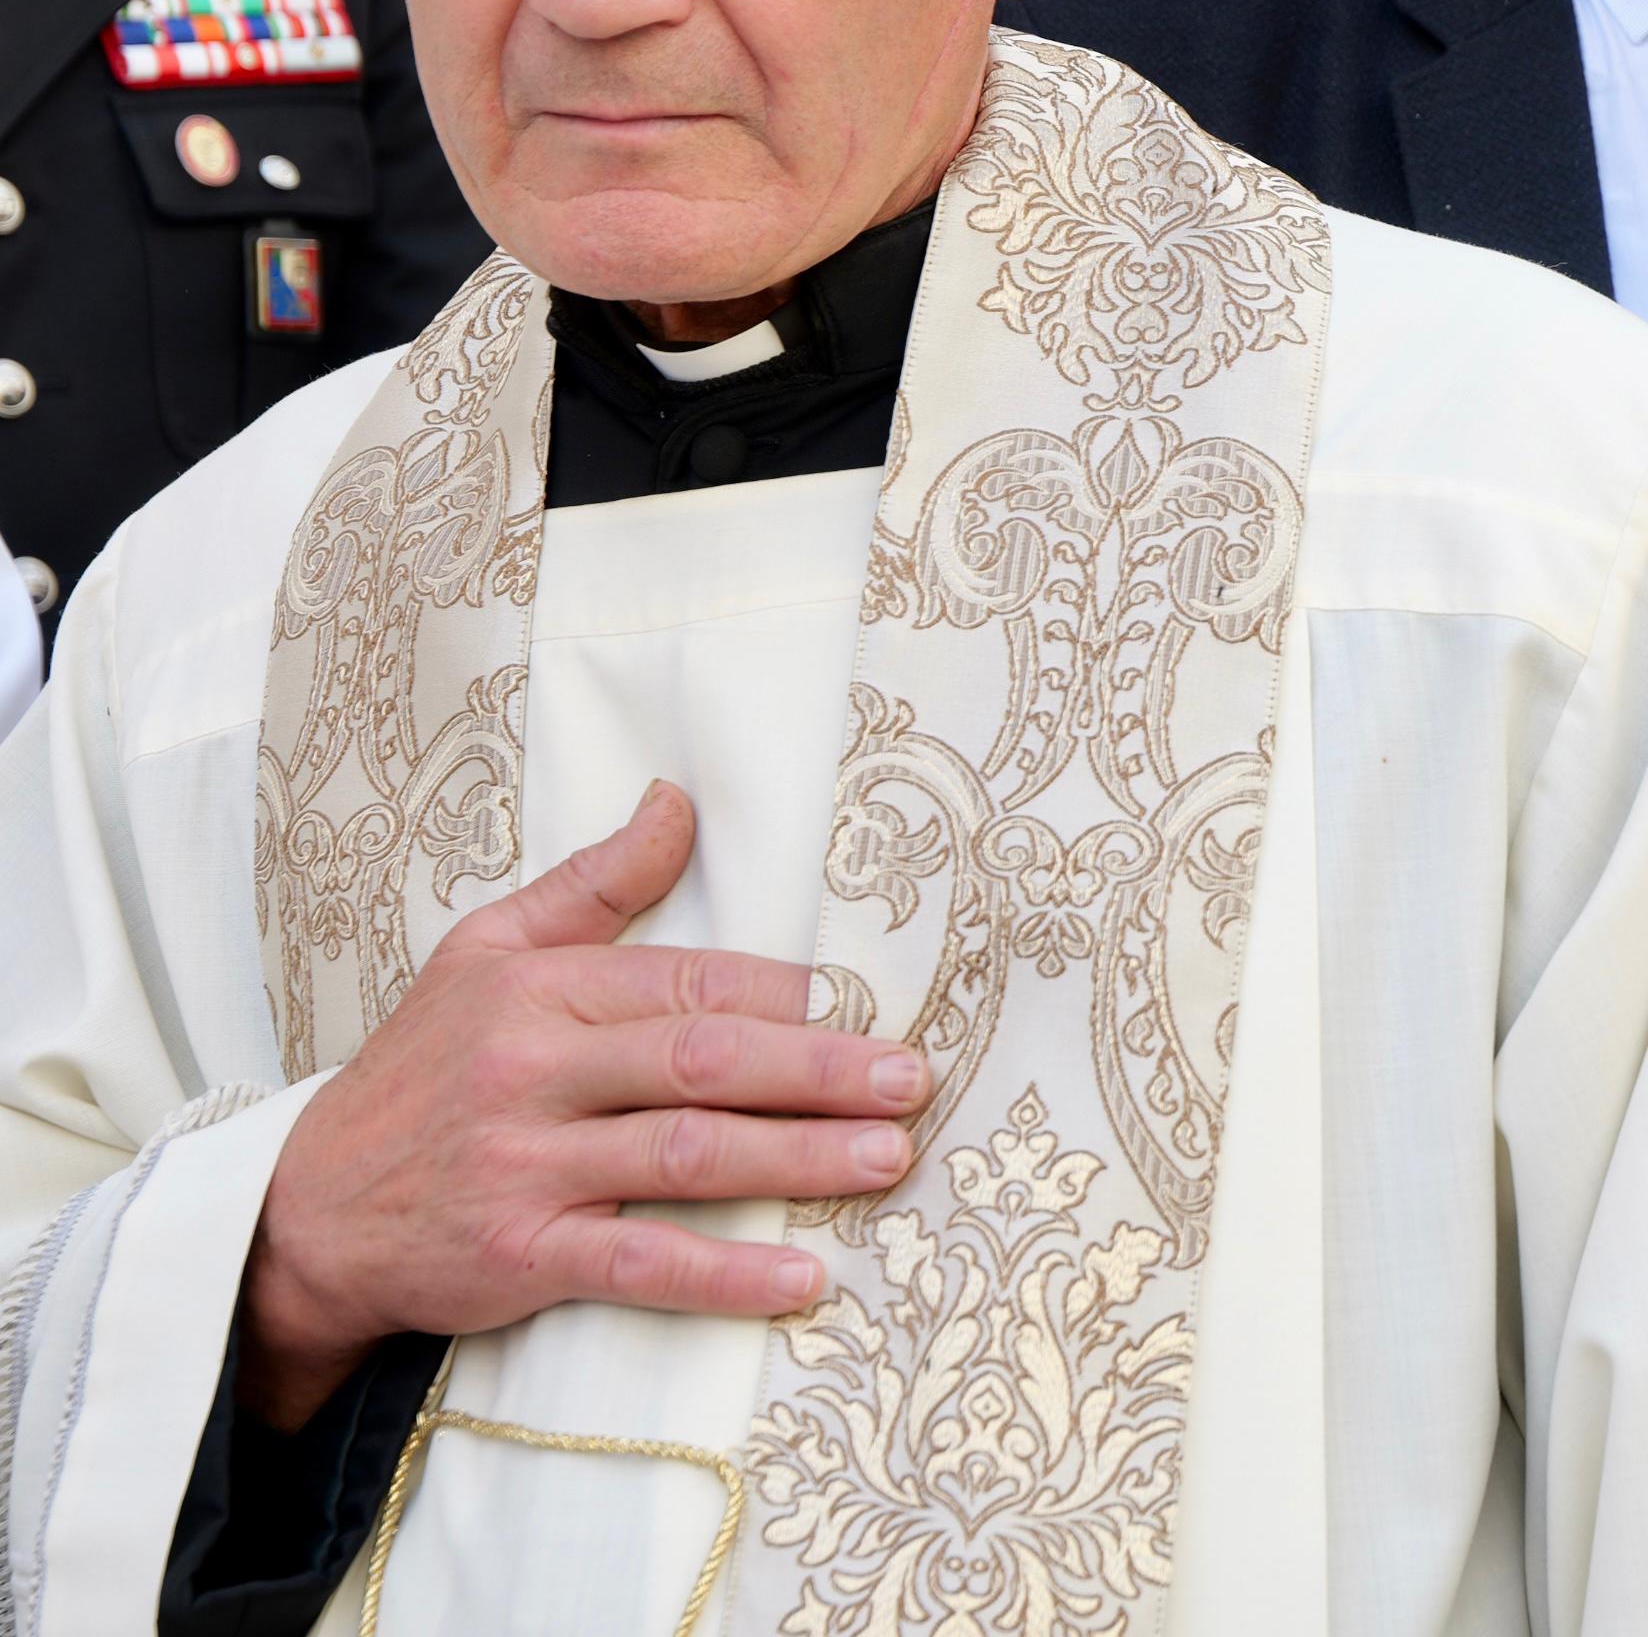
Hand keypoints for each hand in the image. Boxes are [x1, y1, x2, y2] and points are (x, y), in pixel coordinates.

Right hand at [234, 782, 926, 1426]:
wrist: (304, 1209)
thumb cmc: (419, 1071)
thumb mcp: (484, 952)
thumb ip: (593, 884)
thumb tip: (679, 803)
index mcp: (540, 991)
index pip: (687, 984)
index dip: (784, 998)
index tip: (869, 1008)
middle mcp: (534, 1072)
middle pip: (701, 1062)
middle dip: (817, 1071)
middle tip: (910, 1079)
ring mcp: (526, 1167)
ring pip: (685, 1155)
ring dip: (796, 1159)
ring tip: (886, 1158)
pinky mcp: (518, 1255)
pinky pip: (637, 1264)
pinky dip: (723, 1275)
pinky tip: (801, 1277)